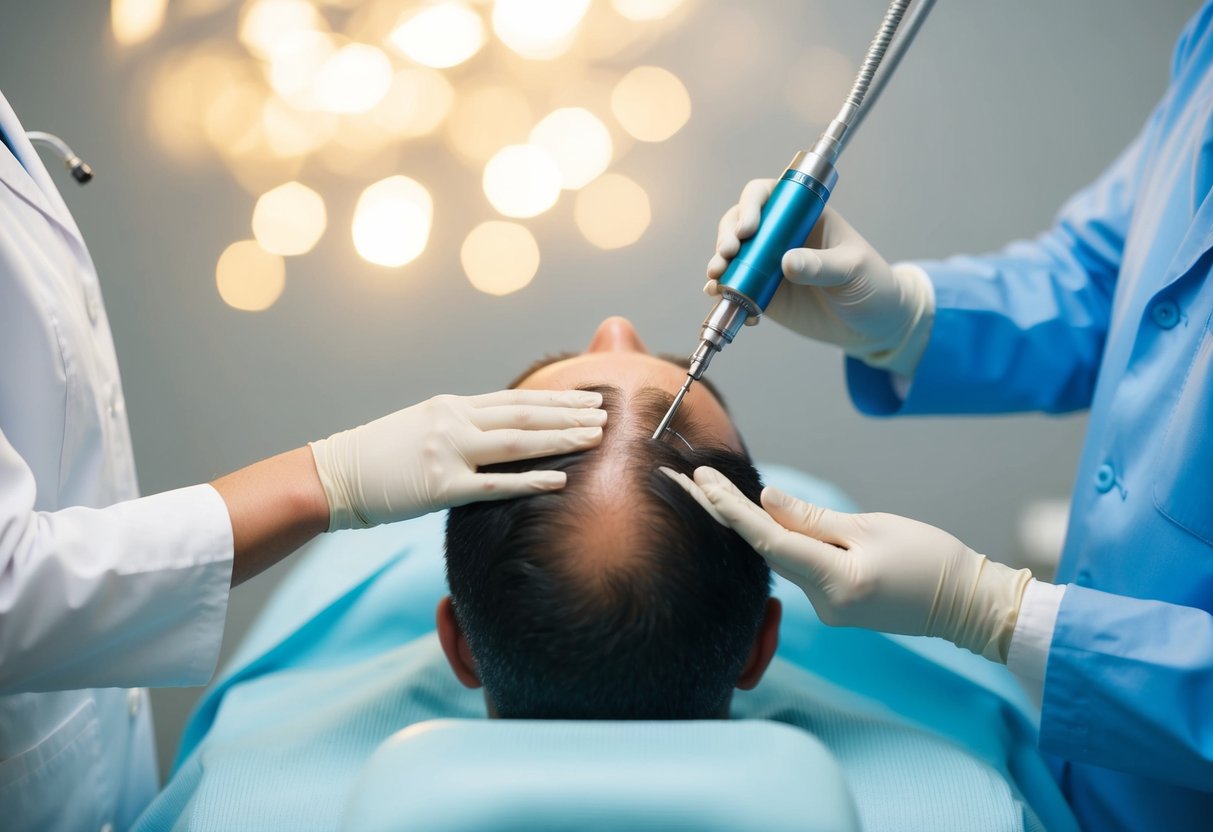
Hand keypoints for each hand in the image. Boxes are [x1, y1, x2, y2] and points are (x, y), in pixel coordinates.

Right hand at [310, 389, 605, 530]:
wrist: (331, 476)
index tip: (591, 397)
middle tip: (609, 413)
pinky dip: (530, 481)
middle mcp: (454, 421)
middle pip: (525, 414)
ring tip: (598, 438)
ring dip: (562, 438)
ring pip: (518, 441)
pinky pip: (494, 484)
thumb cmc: (376, 458)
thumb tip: (497, 431)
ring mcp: (447, 452)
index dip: (558, 399)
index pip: (516, 399)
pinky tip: (561, 480)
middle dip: (571, 413)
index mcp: (452, 407)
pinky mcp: (439, 486)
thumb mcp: (421, 428)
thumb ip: (460, 426)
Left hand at [673, 466, 1030, 661]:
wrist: (970, 606)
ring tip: (708, 487)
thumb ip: (814, 519)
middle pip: (763, 550)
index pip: (767, 540)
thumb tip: (765, 500)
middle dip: (722, 513)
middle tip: (684, 477)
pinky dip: (776, 540)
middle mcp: (824, 603)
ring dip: (746, 524)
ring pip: (780, 557)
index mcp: (836, 581)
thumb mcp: (873, 528)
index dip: (730, 509)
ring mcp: (828, 609)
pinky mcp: (836, 605)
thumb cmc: (931, 560)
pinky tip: (754, 516)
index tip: (700, 479)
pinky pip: (799, 566)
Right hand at [705, 180, 933, 376]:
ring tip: (717, 282)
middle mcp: (781, 235)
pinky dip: (725, 295)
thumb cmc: (872, 285)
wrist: (873, 325)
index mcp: (804, 216)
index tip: (748, 229)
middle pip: (739, 223)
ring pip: (731, 256)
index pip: (767, 196)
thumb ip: (821, 266)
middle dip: (726, 236)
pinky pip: (736, 289)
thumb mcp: (853, 271)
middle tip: (726, 256)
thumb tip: (786, 262)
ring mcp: (769, 264)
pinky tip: (726, 302)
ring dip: (718, 265)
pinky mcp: (764, 293)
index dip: (751, 206)